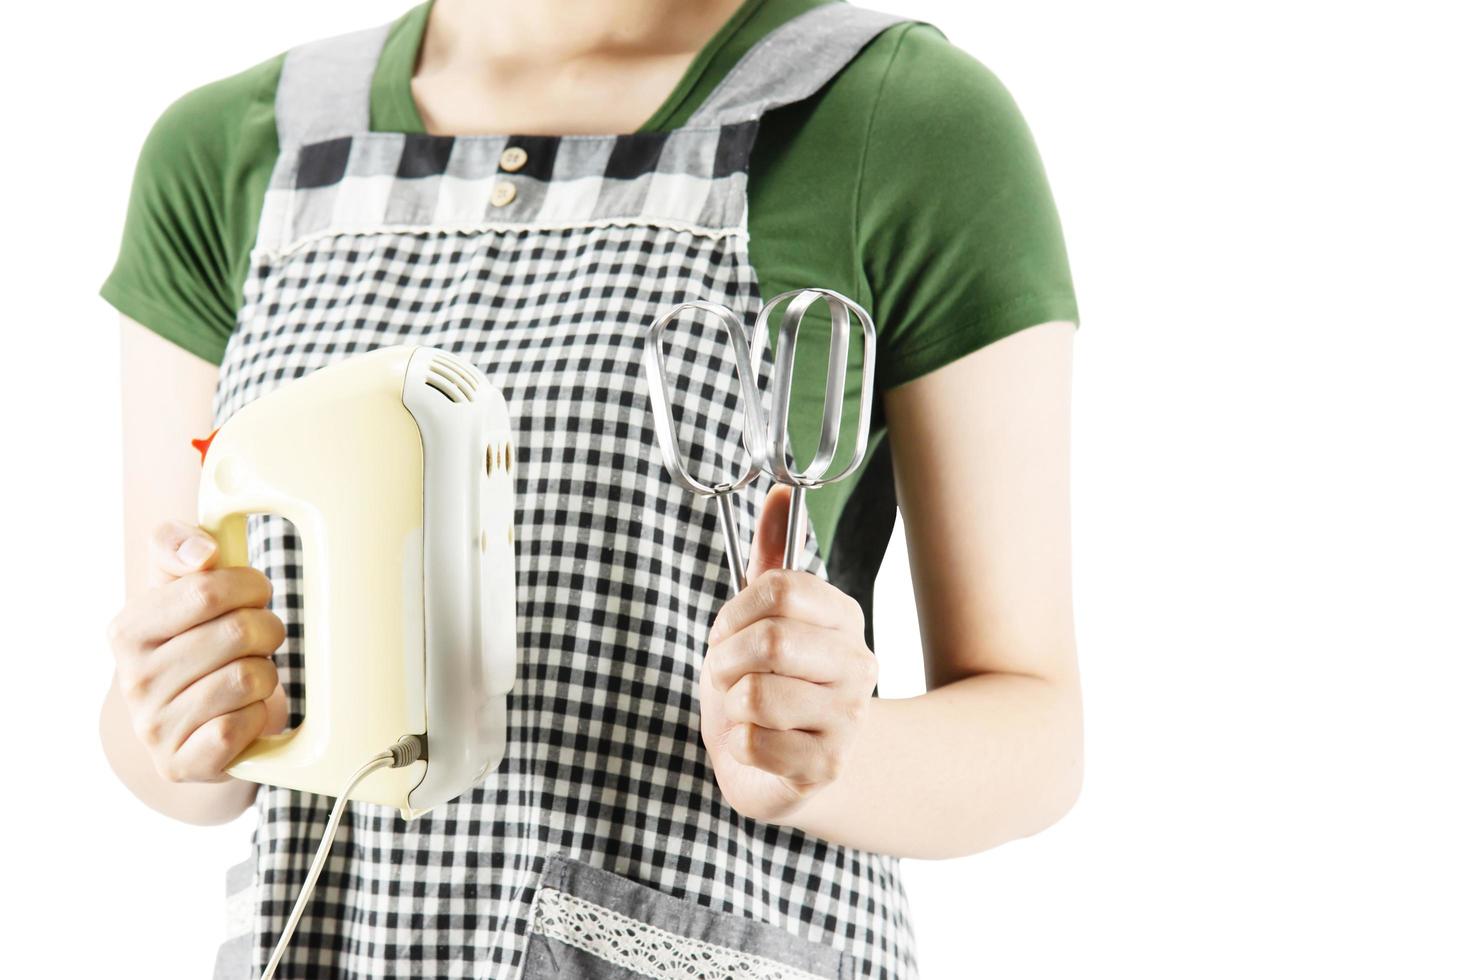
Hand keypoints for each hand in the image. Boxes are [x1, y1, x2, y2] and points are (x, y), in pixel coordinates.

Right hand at [106, 521, 287, 782]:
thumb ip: (178, 545)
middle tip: (259, 638)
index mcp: (128, 631)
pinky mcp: (182, 765)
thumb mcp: (182, 587)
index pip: (208, 590)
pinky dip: (257, 716)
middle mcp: (133, 682)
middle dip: (266, 630)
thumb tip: (201, 552)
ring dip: (266, 673)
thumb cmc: (198, 643)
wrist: (199, 720)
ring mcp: (154, 729)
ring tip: (249, 677)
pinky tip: (242, 714)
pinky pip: (244, 727)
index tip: (253, 594)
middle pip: (238, 633)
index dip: (249, 586)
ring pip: (249, 678)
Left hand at [700, 486, 878, 822]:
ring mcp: (847, 720)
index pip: (780, 589)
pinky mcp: (824, 767)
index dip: (734, 612)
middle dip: (725, 659)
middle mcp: (858, 666)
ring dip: (729, 704)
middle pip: (769, 641)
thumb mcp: (771, 620)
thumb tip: (778, 492)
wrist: (806, 768)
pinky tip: (756, 744)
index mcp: (844, 619)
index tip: (729, 632)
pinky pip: (752, 742)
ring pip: (756, 695)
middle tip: (727, 674)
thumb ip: (772, 559)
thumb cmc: (779, 686)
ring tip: (743, 710)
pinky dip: (737, 744)